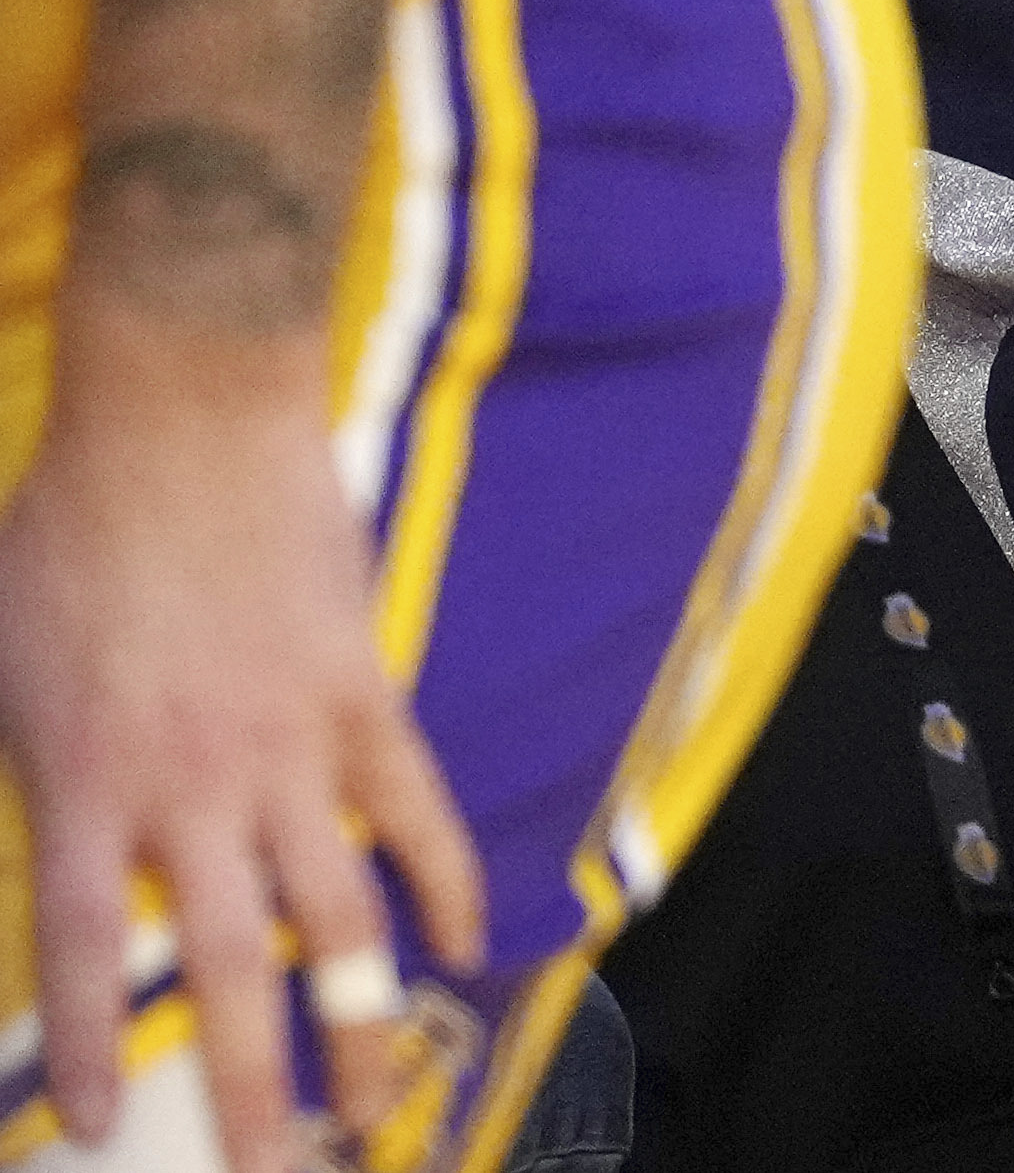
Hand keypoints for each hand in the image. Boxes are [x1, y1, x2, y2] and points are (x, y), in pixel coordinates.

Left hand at [0, 375, 484, 1161]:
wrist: (185, 420)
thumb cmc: (70, 530)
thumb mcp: (2, 661)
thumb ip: (32, 759)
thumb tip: (60, 837)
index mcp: (84, 784)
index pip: (76, 955)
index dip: (87, 1052)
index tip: (103, 1134)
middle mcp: (191, 791)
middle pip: (221, 972)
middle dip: (253, 1088)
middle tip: (280, 1172)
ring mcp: (289, 748)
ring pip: (334, 917)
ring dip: (363, 1020)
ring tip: (383, 1104)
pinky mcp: (363, 697)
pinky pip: (411, 811)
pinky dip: (443, 880)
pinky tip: (463, 943)